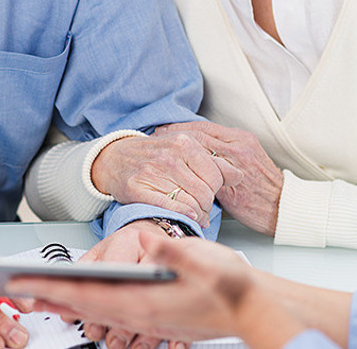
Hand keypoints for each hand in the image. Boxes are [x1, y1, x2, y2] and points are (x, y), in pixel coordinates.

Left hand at [8, 232, 305, 347]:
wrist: (253, 309)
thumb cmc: (233, 285)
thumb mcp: (207, 261)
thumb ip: (176, 252)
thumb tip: (150, 243)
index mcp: (146, 303)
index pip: (89, 295)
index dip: (55, 288)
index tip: (25, 284)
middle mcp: (142, 315)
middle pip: (85, 308)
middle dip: (50, 298)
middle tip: (15, 291)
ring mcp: (149, 320)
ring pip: (96, 313)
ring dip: (67, 304)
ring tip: (43, 296)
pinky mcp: (156, 318)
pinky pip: (113, 315)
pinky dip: (91, 308)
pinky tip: (88, 304)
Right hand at [91, 132, 241, 227]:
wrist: (117, 157)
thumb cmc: (156, 154)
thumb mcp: (186, 149)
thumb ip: (214, 161)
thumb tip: (239, 174)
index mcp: (185, 142)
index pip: (216, 174)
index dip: (217, 188)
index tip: (212, 192)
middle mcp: (170, 155)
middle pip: (205, 191)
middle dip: (208, 204)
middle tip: (204, 207)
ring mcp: (153, 171)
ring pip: (190, 203)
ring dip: (197, 214)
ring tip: (196, 213)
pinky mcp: (138, 188)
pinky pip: (170, 208)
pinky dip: (182, 214)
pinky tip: (186, 214)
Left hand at [154, 123, 283, 235]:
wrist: (282, 207)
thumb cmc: (262, 187)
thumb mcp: (246, 162)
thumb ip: (226, 154)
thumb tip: (199, 153)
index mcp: (242, 139)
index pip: (205, 127)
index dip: (183, 128)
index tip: (166, 130)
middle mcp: (238, 147)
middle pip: (199, 136)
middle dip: (175, 137)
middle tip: (157, 138)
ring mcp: (234, 165)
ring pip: (199, 153)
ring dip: (177, 154)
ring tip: (161, 155)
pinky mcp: (231, 186)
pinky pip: (203, 176)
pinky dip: (187, 174)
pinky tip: (174, 177)